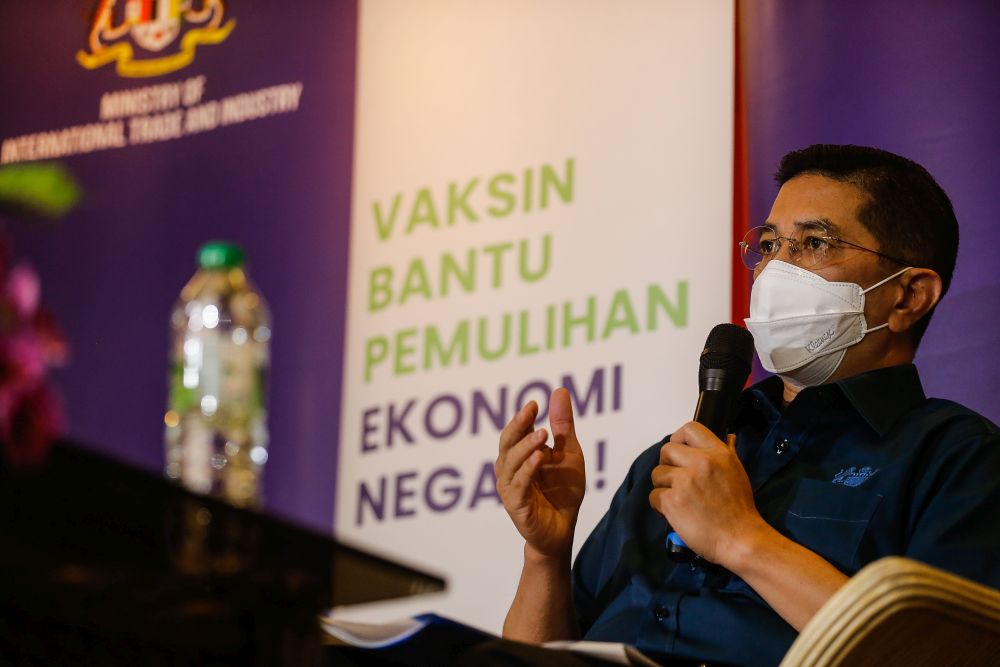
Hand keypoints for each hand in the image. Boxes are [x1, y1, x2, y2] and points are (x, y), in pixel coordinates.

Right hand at [495, 388, 585, 559]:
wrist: (563, 530)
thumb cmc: (562, 491)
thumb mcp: (568, 454)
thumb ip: (562, 426)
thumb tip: (559, 390)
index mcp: (520, 455)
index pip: (517, 431)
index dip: (523, 417)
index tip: (535, 402)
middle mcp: (510, 468)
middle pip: (507, 442)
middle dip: (518, 425)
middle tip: (530, 410)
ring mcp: (510, 487)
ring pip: (510, 462)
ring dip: (525, 446)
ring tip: (542, 434)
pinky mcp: (516, 505)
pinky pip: (518, 485)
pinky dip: (527, 470)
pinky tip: (539, 458)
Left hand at [648, 422, 765, 565]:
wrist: (740, 539)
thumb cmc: (740, 510)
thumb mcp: (738, 473)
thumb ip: (728, 453)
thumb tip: (728, 438)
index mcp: (718, 454)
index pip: (689, 429)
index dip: (679, 438)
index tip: (679, 451)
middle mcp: (700, 463)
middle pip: (666, 450)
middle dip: (667, 465)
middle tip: (677, 481)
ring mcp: (685, 481)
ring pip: (657, 474)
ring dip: (664, 487)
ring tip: (680, 500)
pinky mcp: (672, 501)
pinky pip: (653, 496)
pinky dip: (660, 506)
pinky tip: (676, 513)